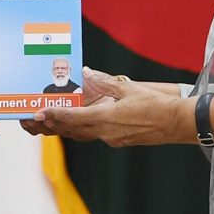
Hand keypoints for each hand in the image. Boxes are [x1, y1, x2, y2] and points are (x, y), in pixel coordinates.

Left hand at [20, 67, 183, 146]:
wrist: (176, 123)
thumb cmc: (154, 105)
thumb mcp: (128, 89)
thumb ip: (105, 82)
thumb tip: (86, 72)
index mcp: (105, 119)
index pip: (73, 118)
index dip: (55, 115)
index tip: (39, 113)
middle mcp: (105, 133)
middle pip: (73, 130)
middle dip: (54, 124)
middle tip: (37, 118)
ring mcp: (111, 139)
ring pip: (82, 134)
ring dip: (66, 128)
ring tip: (51, 120)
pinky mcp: (118, 140)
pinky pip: (93, 135)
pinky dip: (81, 128)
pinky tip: (78, 121)